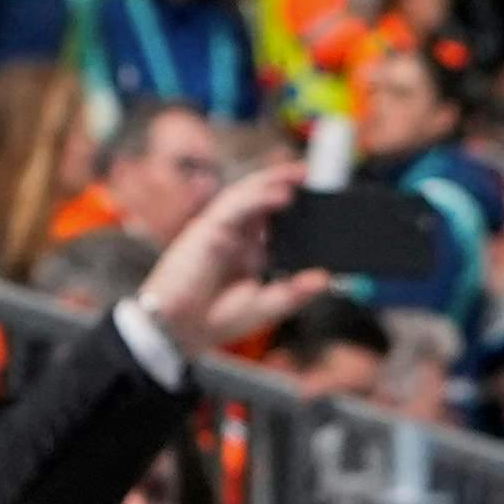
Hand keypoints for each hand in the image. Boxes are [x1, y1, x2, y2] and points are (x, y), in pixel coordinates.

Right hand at [141, 154, 335, 353]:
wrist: (177, 330)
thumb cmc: (215, 319)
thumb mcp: (265, 307)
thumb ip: (294, 292)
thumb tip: (325, 278)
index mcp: (252, 252)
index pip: (278, 223)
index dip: (299, 210)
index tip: (326, 202)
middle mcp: (238, 236)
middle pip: (263, 200)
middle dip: (286, 183)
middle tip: (314, 176)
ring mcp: (221, 230)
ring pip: (248, 195)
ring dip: (274, 180)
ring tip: (300, 174)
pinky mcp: (207, 229)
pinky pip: (235, 207)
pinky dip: (259, 199)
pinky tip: (281, 194)